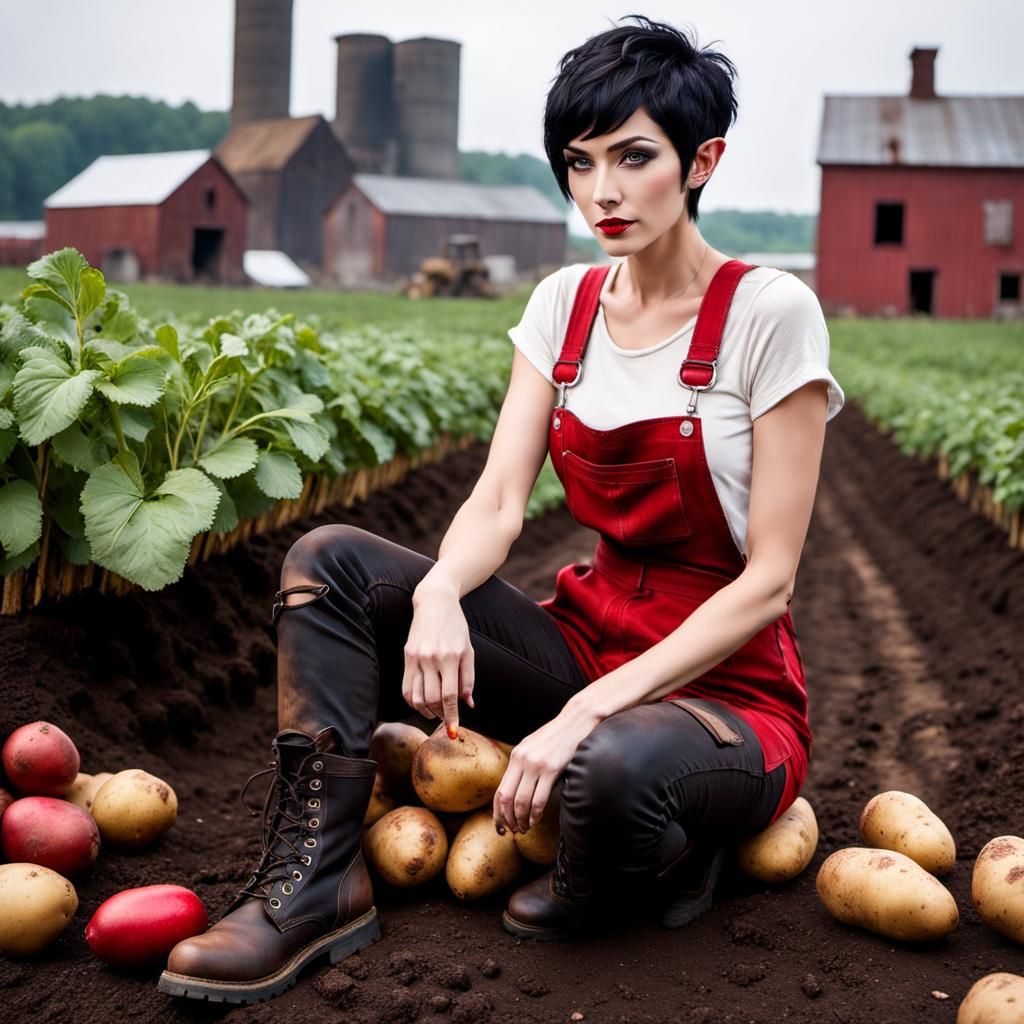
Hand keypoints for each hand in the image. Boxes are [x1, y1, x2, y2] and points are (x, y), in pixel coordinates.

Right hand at [403, 584, 474, 738]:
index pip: (449, 696)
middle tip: (446, 720)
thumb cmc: (456, 626)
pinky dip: (413, 702)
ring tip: (435, 713)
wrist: (435, 602)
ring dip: (426, 711)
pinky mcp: (407, 656)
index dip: (451, 716)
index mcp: (451, 657)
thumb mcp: (468, 650)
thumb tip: (468, 705)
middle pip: (432, 699)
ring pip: (417, 697)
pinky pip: (406, 687)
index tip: (453, 730)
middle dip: (440, 715)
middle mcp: (432, 658)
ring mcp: (416, 657)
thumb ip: (468, 679)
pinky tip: (422, 704)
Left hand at [493, 702, 600, 833]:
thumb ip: (523, 764)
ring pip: (521, 801)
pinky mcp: (552, 768)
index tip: (500, 825)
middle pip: (507, 798)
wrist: (576, 719)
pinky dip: (535, 814)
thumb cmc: (557, 735)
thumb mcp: (534, 746)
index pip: (500, 790)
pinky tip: (536, 820)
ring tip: (525, 829)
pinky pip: (539, 798)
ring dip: (521, 820)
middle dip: (507, 819)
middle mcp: (522, 760)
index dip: (498, 812)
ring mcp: (536, 764)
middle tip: (512, 832)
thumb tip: (517, 787)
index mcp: (516, 756)